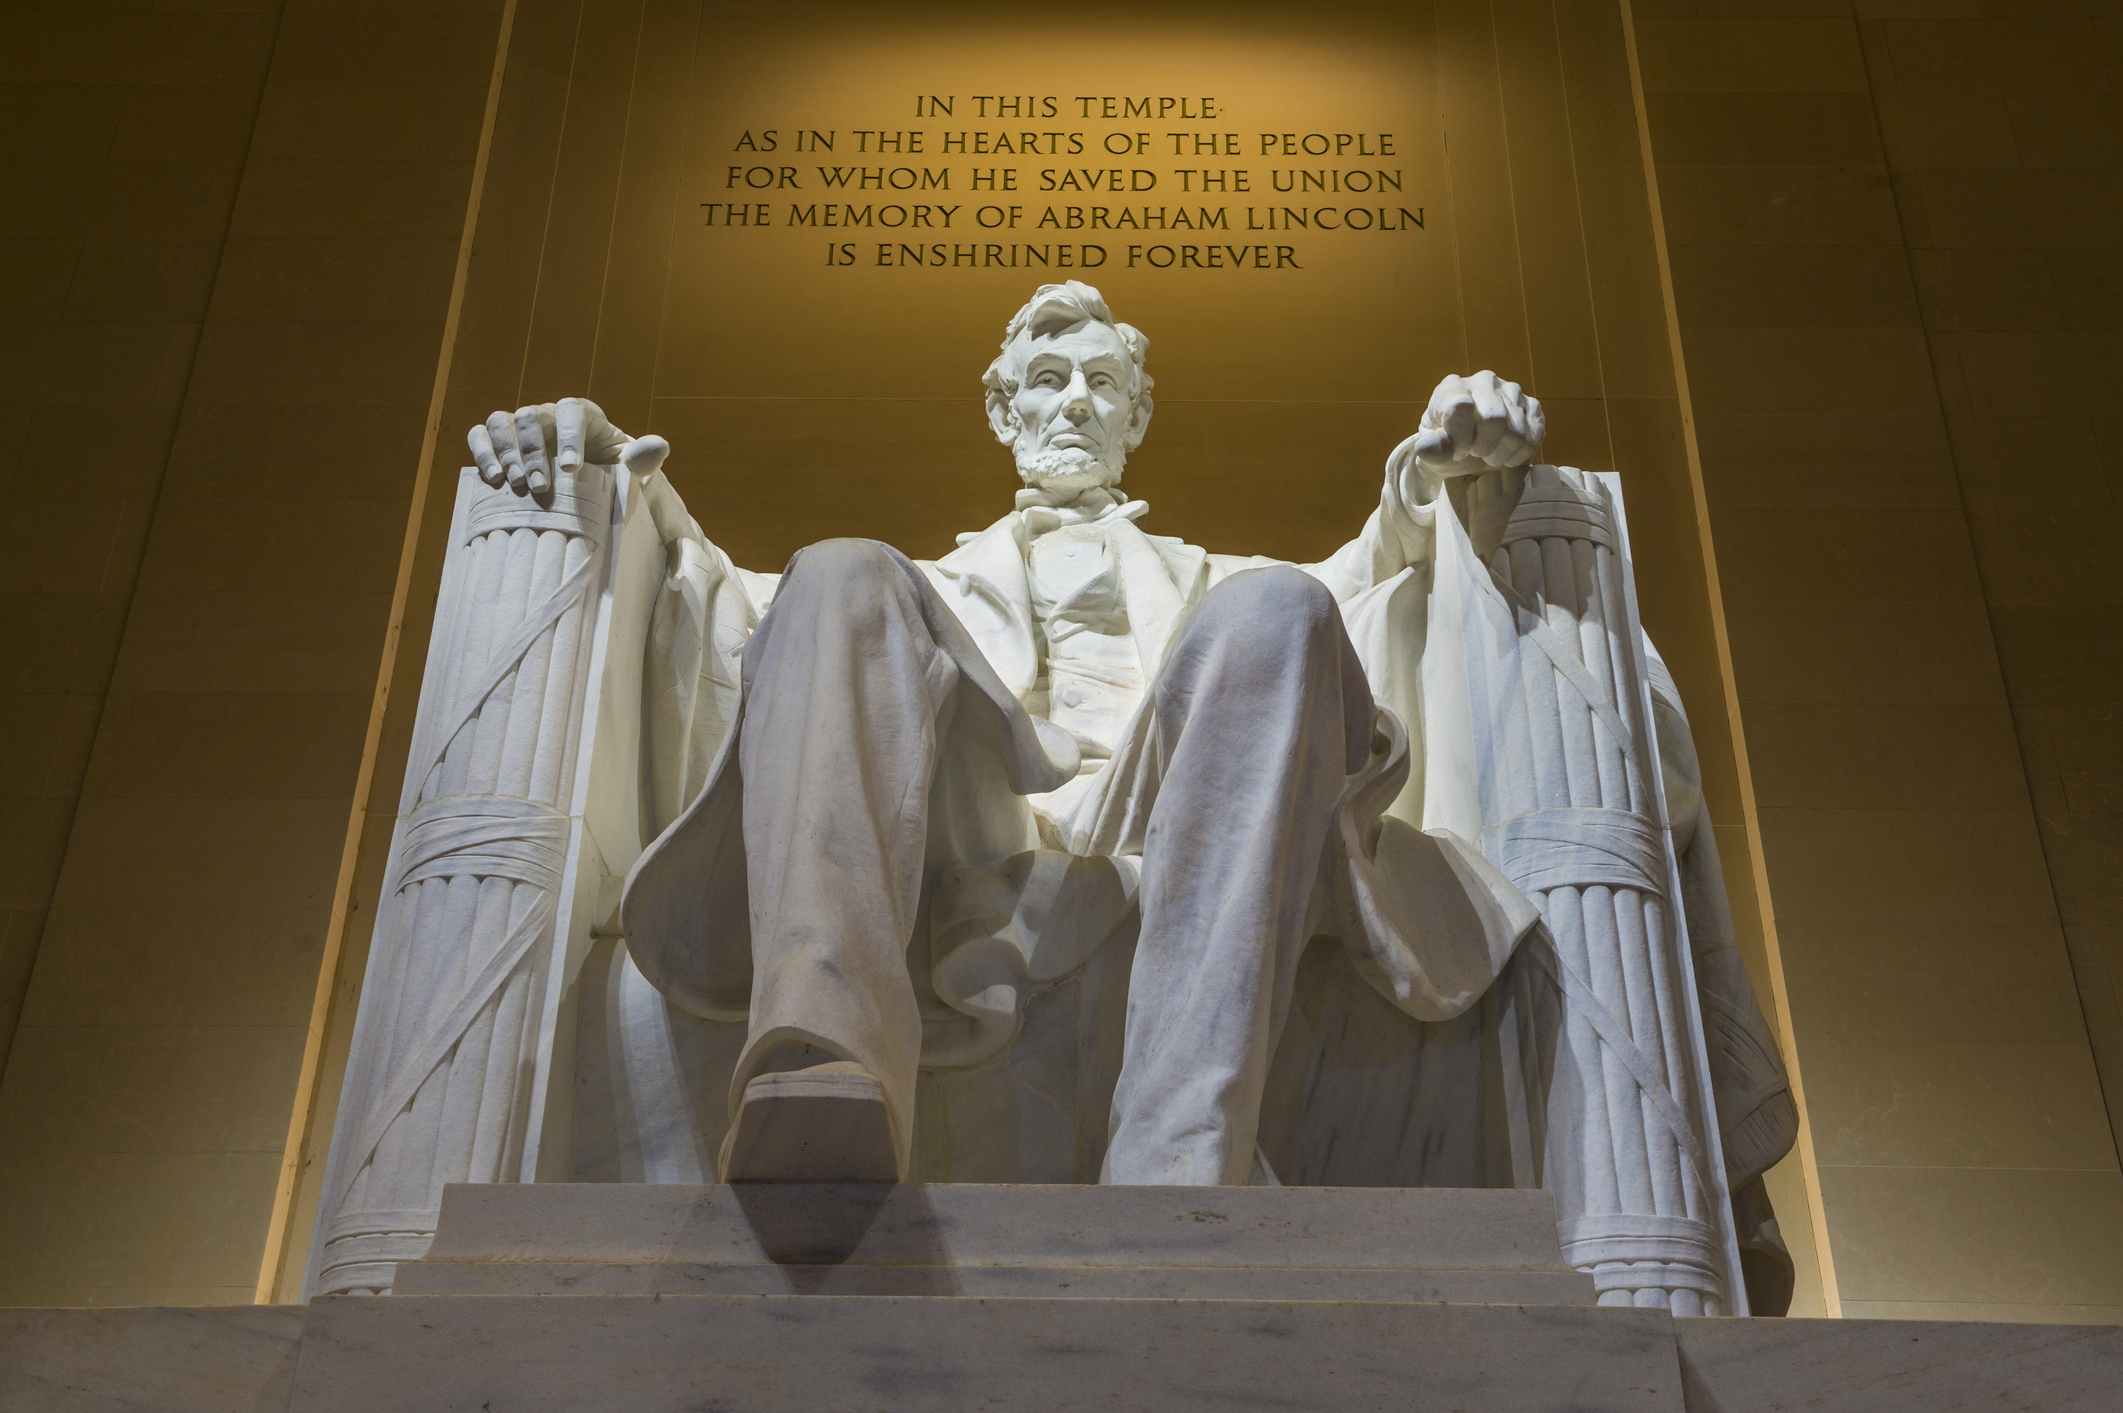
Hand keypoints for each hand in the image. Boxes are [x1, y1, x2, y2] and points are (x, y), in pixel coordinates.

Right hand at [467, 397, 667, 496]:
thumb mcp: (631, 470)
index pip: (571, 412)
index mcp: (582, 413)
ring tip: (516, 485)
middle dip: (534, 453)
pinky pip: (480, 434)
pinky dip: (482, 451)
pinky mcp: (500, 441)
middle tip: (541, 488)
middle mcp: (547, 413)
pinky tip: (493, 478)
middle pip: (531, 417)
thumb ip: (641, 459)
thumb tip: (660, 446)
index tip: (571, 470)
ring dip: (507, 452)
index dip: (568, 437)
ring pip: (502, 421)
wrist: (588, 485)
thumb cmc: (613, 475)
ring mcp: (520, 425)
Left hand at [1412, 372, 1544, 472]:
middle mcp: (1483, 380)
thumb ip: (1431, 451)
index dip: (1461, 438)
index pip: (1461, 407)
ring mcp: (1510, 389)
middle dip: (1485, 447)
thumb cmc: (1450, 448)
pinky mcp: (1530, 403)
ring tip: (1490, 456)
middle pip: (1495, 418)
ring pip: (1517, 429)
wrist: (1473, 450)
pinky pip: (1535, 431)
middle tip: (1477, 454)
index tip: (1458, 451)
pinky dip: (1521, 453)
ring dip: (1503, 453)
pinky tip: (1508, 455)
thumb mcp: (1435, 454)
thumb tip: (1424, 448)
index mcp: (1452, 387)